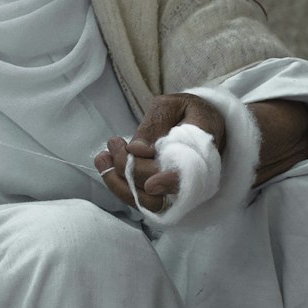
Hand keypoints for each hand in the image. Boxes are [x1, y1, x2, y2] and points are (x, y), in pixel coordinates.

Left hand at [94, 93, 225, 214]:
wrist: (200, 125)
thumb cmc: (187, 112)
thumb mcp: (171, 105)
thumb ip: (155, 124)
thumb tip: (136, 149)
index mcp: (204, 152)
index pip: (190, 177)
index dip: (169, 182)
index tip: (150, 183)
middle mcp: (196, 180)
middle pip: (161, 189)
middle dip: (130, 168)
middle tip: (114, 143)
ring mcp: (180, 191)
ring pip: (149, 202)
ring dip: (119, 183)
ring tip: (103, 157)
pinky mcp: (164, 195)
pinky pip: (141, 199)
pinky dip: (120, 184)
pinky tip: (107, 164)